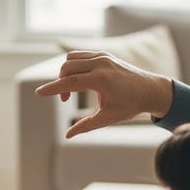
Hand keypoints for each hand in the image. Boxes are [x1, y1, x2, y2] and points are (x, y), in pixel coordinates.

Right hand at [35, 51, 173, 137]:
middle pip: (66, 68)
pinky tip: (80, 81)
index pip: (69, 82)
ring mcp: (102, 56)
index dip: (52, 89)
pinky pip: (80, 57)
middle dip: (60, 84)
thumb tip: (67, 136)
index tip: (38, 93)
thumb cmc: (129, 106)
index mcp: (101, 79)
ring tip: (72, 91)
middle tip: (65, 100)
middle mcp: (101, 63)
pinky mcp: (104, 54)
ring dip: (66, 74)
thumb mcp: (107, 118)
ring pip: (71, 59)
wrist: (150, 90)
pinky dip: (74, 67)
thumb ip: (85, 126)